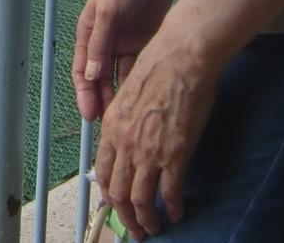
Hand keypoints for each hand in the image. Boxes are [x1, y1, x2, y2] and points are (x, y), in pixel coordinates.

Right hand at [73, 0, 175, 123]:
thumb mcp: (108, 10)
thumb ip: (99, 44)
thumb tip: (89, 76)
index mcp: (88, 32)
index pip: (82, 70)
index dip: (84, 93)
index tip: (89, 115)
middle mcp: (105, 40)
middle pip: (101, 78)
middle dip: (103, 100)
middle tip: (110, 125)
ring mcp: (126, 40)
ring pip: (121, 76)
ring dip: (121, 94)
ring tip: (127, 117)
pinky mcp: (145, 39)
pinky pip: (139, 66)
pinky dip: (139, 81)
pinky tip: (143, 98)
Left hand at [93, 18, 220, 238]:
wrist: (181, 57)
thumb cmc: (159, 68)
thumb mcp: (130, 96)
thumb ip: (126, 123)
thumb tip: (129, 141)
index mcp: (112, 127)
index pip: (102, 172)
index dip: (108, 194)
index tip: (116, 205)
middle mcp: (125, 143)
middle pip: (118, 192)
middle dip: (126, 216)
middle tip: (135, 229)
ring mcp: (149, 151)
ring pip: (140, 199)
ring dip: (147, 220)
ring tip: (154, 228)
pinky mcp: (175, 155)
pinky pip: (169, 193)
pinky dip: (172, 209)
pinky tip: (177, 214)